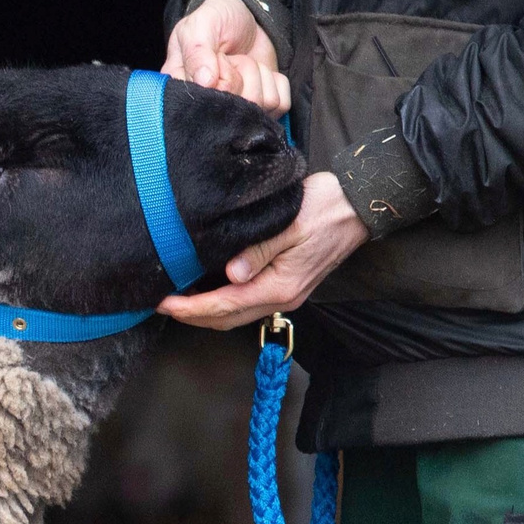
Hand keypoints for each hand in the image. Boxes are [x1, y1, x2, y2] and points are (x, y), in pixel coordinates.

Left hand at [157, 173, 368, 330]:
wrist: (361, 205)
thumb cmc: (327, 207)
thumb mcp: (289, 223)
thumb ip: (259, 250)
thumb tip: (232, 274)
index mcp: (280, 287)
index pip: (224, 306)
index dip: (191, 308)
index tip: (164, 303)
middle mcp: (282, 298)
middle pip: (226, 318)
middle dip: (192, 315)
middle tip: (162, 304)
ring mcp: (287, 294)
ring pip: (236, 314)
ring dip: (206, 311)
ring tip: (179, 299)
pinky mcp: (288, 285)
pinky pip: (248, 303)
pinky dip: (223, 302)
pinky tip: (208, 289)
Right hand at [163, 0, 289, 116]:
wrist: (247, 16)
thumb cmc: (218, 19)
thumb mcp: (201, 25)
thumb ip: (198, 52)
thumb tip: (205, 81)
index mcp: (183, 89)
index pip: (205, 102)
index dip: (218, 78)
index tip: (218, 57)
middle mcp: (208, 105)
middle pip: (235, 108)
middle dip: (240, 72)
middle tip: (231, 56)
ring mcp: (236, 109)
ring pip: (259, 105)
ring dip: (258, 74)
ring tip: (244, 61)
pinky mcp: (261, 106)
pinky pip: (278, 104)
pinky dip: (275, 82)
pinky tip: (260, 71)